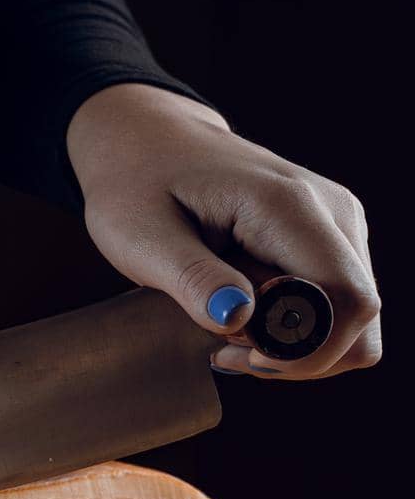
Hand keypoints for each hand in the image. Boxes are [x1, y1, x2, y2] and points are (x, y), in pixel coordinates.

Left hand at [66, 83, 379, 378]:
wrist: (148, 142)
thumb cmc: (137, 185)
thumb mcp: (140, 236)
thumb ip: (191, 277)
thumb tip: (238, 318)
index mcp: (290, 206)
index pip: (348, 300)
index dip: (306, 350)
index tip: (235, 354)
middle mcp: (333, 212)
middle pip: (361, 318)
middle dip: (296, 356)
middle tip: (222, 349)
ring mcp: (338, 224)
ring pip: (355, 319)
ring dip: (294, 346)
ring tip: (225, 330)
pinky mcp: (330, 237)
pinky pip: (337, 304)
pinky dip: (294, 328)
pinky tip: (241, 316)